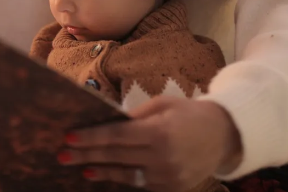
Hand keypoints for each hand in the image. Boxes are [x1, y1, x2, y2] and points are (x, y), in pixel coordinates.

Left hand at [58, 96, 242, 190]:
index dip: (91, 138)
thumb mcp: (163, 105)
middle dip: (87, 155)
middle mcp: (163, 158)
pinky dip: (121, 178)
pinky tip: (103, 174)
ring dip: (100, 171)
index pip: (117, 137)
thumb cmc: (189, 113)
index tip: (70, 137)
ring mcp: (167, 177)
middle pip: (116, 157)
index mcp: (160, 132)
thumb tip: (107, 123)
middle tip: (63, 154)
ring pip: (125, 175)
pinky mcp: (171, 189)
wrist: (224, 135)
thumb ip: (135, 116)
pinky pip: (140, 184)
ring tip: (80, 167)